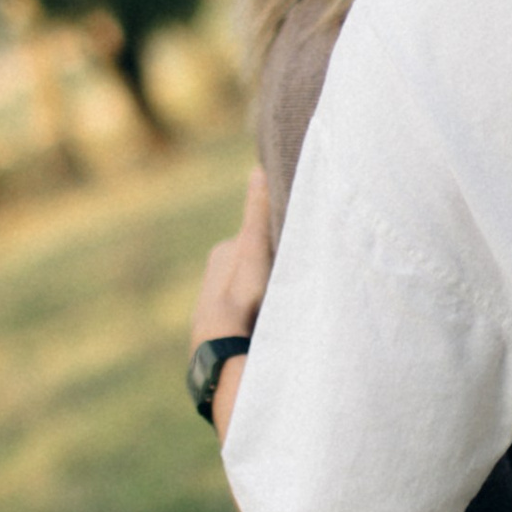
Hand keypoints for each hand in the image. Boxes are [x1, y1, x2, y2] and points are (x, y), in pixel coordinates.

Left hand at [191, 163, 273, 356]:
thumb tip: (257, 169)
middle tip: (292, 275)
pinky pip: (248, 308)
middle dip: (271, 266)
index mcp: (222, 252)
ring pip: (251, 286)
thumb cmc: (240, 290)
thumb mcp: (254, 246)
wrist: (223, 342)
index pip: (256, 238)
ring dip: (266, 290)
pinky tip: (271, 318)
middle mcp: (215, 273)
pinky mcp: (224, 325)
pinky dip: (260, 309)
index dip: (278, 242)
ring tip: (283, 299)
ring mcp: (217, 299)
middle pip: (253, 262)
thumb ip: (257, 212)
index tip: (296, 250)